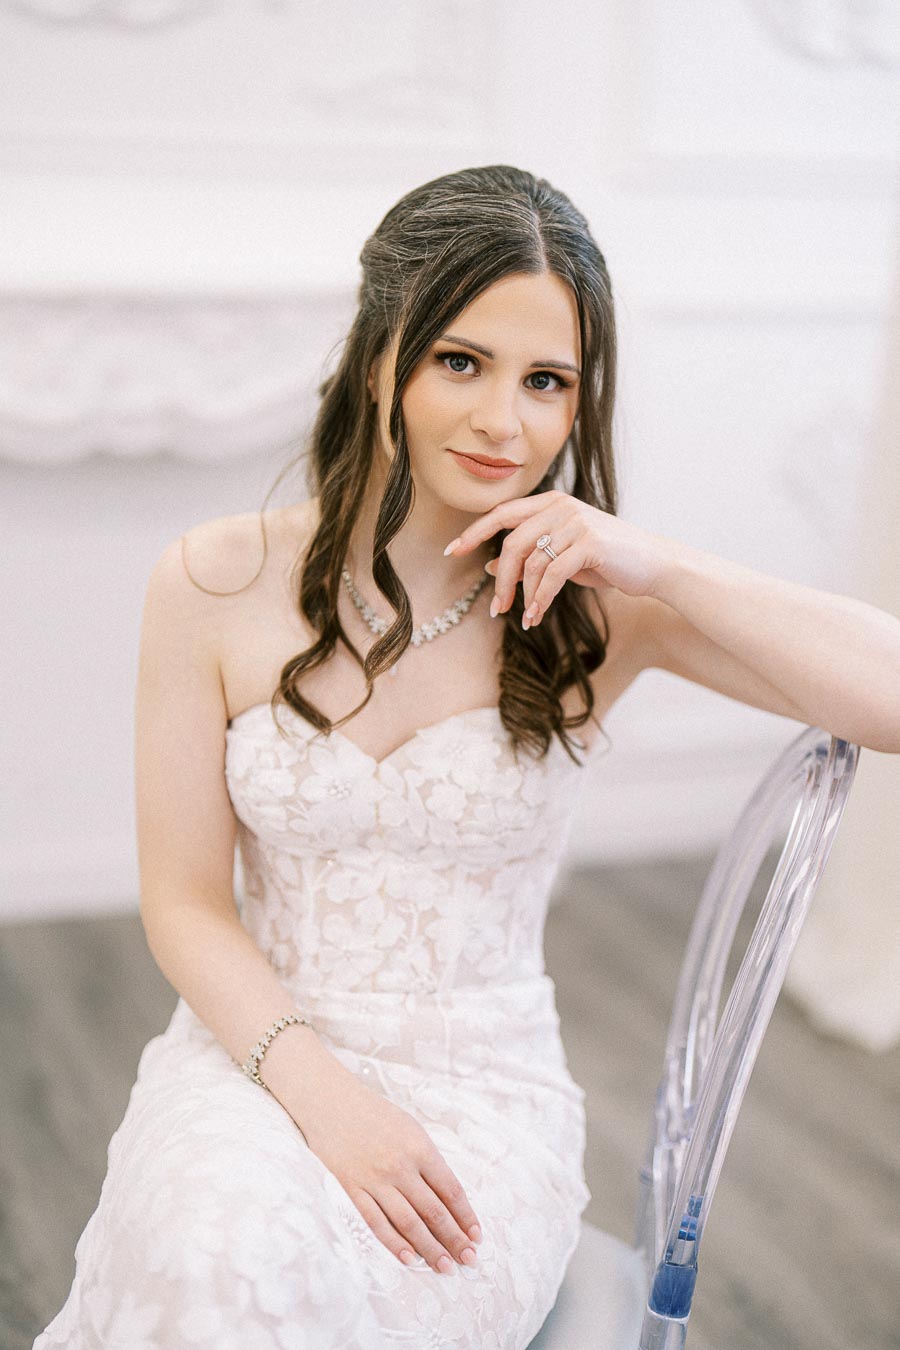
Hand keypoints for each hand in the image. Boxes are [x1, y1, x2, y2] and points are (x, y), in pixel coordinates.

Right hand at [291, 1055, 481, 1273]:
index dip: (466, 1216)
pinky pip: (377, 1223)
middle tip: (469, 1260)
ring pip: (409, 1223)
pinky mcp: (352, 1190)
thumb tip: (448, 1197)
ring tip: (445, 1267)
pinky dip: (395, 1244)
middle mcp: (400, 1166)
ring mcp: (374, 1181)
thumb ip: (428, 1160)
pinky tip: (410, 1258)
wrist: (330, 1103)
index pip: (450, 1190)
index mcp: (419, 1147)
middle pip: (433, 1211)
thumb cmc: (375, 1114)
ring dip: (430, 1248)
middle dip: (454, 1239)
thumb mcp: (410, 1128)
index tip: (476, 1235)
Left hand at [444, 489, 675, 625]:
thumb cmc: (606, 560)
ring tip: (523, 618)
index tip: (452, 551)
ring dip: (523, 596)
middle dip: (501, 580)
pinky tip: (536, 616)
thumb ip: (529, 558)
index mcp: (551, 502)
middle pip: (512, 542)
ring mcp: (576, 522)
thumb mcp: (562, 558)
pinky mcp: (590, 543)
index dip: (474, 532)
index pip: (502, 513)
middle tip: (496, 609)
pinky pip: (552, 575)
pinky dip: (540, 599)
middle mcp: (561, 506)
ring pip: (531, 562)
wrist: (652, 564)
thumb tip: (488, 568)